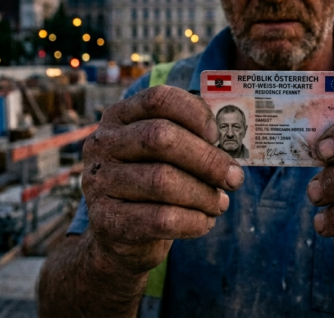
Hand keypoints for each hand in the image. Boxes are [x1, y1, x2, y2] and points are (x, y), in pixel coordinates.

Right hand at [81, 85, 243, 274]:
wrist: (118, 234)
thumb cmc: (153, 182)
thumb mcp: (163, 153)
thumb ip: (190, 140)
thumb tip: (230, 156)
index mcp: (119, 116)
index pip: (159, 99)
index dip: (195, 113)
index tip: (217, 136)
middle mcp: (103, 144)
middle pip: (161, 137)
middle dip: (207, 159)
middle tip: (234, 178)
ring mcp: (100, 182)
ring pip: (162, 180)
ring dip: (203, 194)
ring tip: (220, 203)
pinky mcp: (106, 220)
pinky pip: (160, 219)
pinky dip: (193, 221)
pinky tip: (205, 222)